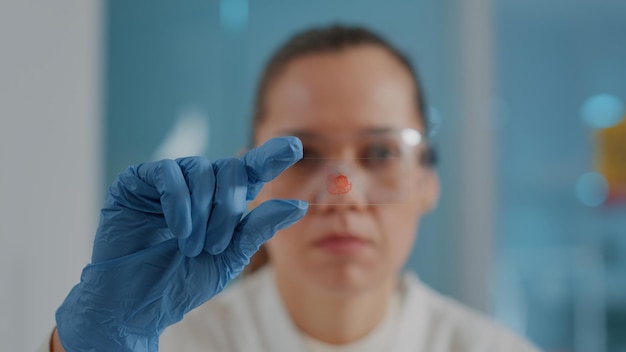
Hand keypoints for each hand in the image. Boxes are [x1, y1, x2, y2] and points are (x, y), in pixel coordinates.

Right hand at [55, 137, 306, 351]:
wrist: (136, 302)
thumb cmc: (183, 279)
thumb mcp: (230, 256)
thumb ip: (259, 228)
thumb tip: (298, 206)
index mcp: (224, 200)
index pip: (252, 170)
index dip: (273, 156)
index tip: (295, 146)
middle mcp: (200, 185)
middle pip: (231, 169)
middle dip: (229, 207)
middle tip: (216, 244)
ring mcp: (169, 180)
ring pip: (202, 170)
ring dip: (202, 212)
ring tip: (192, 245)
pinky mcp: (138, 180)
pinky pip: (168, 173)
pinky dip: (178, 202)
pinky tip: (178, 229)